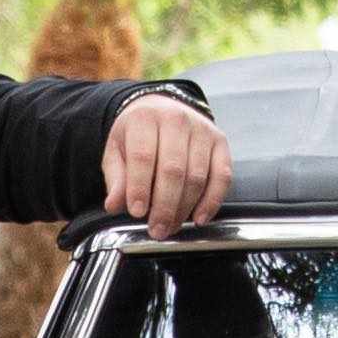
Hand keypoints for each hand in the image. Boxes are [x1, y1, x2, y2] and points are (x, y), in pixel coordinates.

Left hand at [102, 92, 230, 235]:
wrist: (161, 108)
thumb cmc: (138, 134)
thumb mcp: (116, 150)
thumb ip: (116, 179)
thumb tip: (115, 204)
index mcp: (145, 119)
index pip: (143, 156)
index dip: (140, 187)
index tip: (137, 212)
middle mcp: (176, 119)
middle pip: (173, 169)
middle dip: (164, 206)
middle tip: (156, 229)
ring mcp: (202, 130)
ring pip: (197, 176)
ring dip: (185, 208)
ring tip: (171, 226)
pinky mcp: (220, 141)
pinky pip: (222, 176)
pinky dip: (212, 200)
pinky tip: (199, 217)